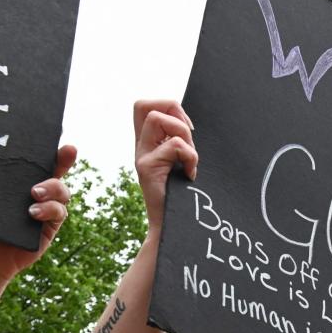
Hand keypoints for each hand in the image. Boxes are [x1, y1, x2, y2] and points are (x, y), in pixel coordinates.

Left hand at [0, 144, 77, 278]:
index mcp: (19, 177)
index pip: (38, 159)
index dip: (52, 147)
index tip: (62, 138)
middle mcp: (37, 189)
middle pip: (56, 170)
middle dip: (64, 160)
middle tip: (66, 153)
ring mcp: (46, 207)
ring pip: (62, 191)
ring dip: (53, 188)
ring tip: (35, 194)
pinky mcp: (51, 225)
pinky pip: (59, 212)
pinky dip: (50, 209)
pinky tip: (33, 213)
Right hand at [133, 100, 197, 230]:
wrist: (174, 228)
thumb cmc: (185, 196)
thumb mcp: (182, 163)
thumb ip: (181, 143)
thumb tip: (188, 123)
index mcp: (149, 144)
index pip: (144, 106)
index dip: (168, 106)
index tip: (188, 128)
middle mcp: (141, 148)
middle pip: (144, 105)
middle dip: (173, 113)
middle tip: (187, 139)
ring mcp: (141, 157)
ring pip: (159, 119)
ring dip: (184, 136)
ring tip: (189, 161)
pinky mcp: (147, 168)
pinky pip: (175, 145)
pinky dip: (190, 157)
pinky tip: (190, 174)